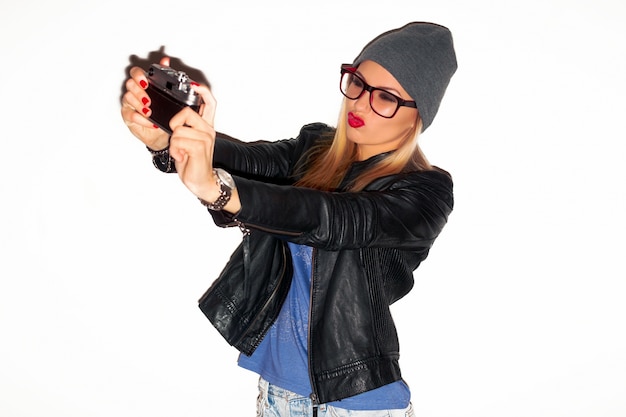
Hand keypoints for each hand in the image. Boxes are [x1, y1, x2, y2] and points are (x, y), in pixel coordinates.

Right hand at [121, 57, 170, 149]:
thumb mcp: (168, 93)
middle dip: (139, 92)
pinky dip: (140, 118)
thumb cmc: (163, 111)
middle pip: (130, 84)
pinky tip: (150, 122)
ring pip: (128, 98)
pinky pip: (130, 114)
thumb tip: (165, 60)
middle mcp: (135, 91)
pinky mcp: (128, 116)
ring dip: (140, 105)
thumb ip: (165, 75)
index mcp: (144, 83)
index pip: (136, 73)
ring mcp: (130, 103)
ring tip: (150, 112)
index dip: (138, 76)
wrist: (162, 131)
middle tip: (149, 100)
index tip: (145, 82)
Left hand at [168, 83, 221, 203]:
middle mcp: (208, 130)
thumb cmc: (193, 162)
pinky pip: (178, 140)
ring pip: (178, 129)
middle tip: (177, 138)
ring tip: (181, 152)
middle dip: (175, 124)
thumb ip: (186, 126)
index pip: (210, 103)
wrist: (201, 181)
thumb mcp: (188, 141)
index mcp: (206, 127)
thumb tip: (175, 118)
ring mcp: (205, 138)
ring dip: (174, 143)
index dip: (203, 91)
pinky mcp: (199, 147)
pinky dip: (175, 150)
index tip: (194, 85)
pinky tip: (182, 156)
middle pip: (186, 112)